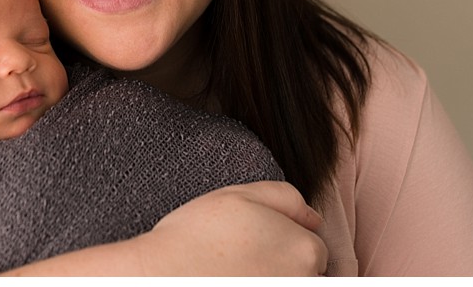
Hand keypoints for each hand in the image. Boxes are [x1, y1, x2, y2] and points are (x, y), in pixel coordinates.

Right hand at [133, 181, 326, 275]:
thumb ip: (287, 199)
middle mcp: (304, 281)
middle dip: (283, 267)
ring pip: (287, 284)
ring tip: (238, 276)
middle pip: (307, 275)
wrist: (159, 276)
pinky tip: (233, 283)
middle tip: (244, 263)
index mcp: (306, 250)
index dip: (284, 245)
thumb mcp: (242, 195)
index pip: (314, 250)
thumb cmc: (196, 236)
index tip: (255, 247)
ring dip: (271, 279)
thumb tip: (313, 217)